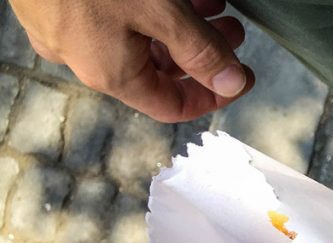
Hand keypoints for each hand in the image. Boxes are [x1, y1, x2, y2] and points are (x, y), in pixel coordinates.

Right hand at [9, 0, 253, 122]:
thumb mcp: (159, 11)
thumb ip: (199, 50)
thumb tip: (231, 84)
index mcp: (112, 74)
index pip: (172, 107)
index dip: (212, 96)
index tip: (240, 78)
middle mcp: (84, 59)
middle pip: (158, 71)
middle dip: (201, 53)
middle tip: (233, 33)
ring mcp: (65, 30)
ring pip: (137, 40)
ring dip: (180, 27)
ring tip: (213, 5)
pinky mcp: (56, 3)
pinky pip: (112, 18)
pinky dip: (148, 10)